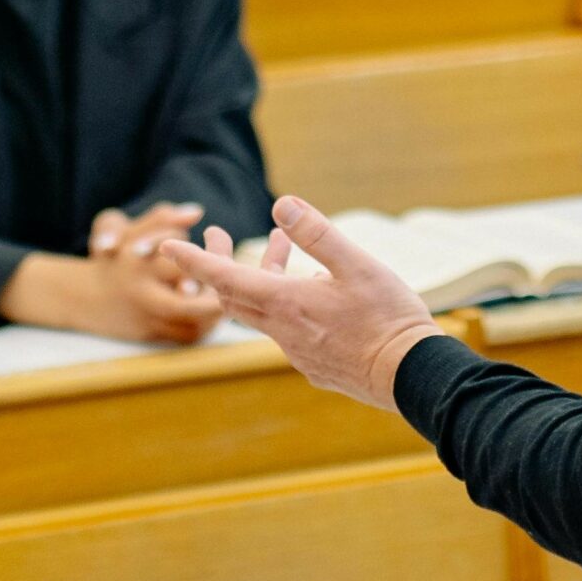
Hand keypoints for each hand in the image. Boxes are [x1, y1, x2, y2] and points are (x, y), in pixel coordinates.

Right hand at [0, 202, 222, 343]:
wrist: (85, 298)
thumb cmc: (116, 258)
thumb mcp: (130, 231)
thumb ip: (161, 218)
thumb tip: (196, 211)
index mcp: (135, 262)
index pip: (177, 256)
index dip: (204, 253)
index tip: (218, 241)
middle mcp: (140, 292)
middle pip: (187, 301)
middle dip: (214, 293)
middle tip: (233, 279)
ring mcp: (145, 317)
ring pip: (191, 322)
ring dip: (215, 310)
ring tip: (230, 293)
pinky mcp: (151, 335)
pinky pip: (186, 335)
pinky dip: (206, 325)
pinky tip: (216, 312)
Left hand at [162, 195, 444, 411]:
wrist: (414, 377)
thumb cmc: (390, 318)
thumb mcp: (358, 265)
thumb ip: (318, 234)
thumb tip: (281, 204)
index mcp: (287, 304)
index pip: (225, 280)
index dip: (195, 260)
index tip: (168, 246)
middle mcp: (284, 332)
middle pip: (234, 296)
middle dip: (220, 263)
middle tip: (219, 233)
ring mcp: (298, 352)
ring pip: (263, 312)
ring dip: (263, 276)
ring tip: (282, 243)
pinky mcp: (315, 366)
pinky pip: (285, 330)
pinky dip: (283, 301)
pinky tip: (311, 287)